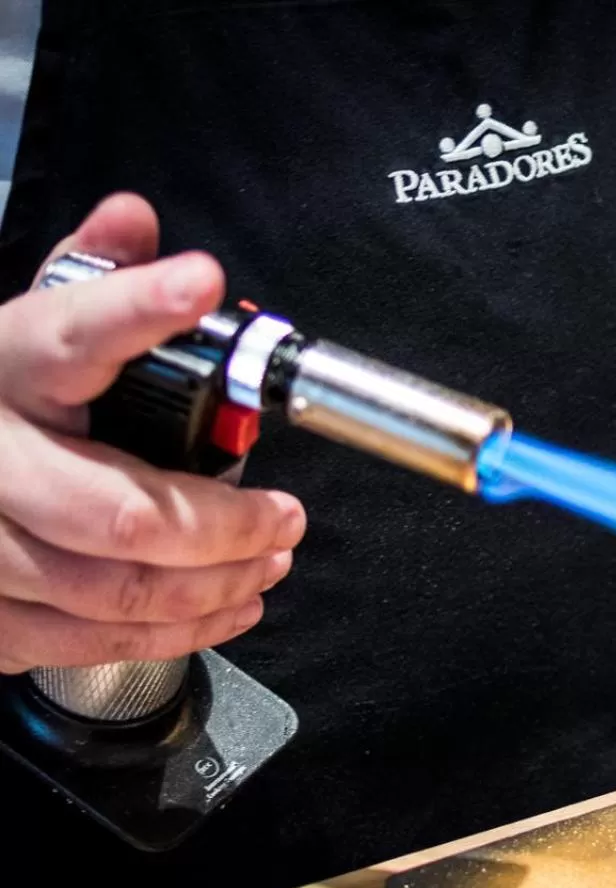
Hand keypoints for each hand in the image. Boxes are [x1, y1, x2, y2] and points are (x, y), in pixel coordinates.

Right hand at [0, 194, 304, 673]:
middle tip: (287, 517)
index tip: (199, 281)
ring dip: (217, 585)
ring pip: (116, 589)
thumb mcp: (33, 333)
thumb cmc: (2, 400)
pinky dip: (177, 632)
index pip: (69, 332)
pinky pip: (91, 640)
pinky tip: (228, 607)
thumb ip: (90, 279)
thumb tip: (135, 218)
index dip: (135, 311)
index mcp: (4, 368)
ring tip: (272, 561)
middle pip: (121, 511)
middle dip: (227, 527)